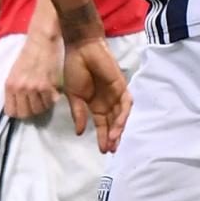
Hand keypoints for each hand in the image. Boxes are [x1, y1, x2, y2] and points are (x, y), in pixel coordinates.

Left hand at [4, 21, 63, 120]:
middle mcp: (20, 88)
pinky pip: (50, 102)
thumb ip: (16, 89)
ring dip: (43, 104)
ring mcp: (33, 88)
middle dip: (32, 110)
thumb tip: (21, 106)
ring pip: (39, 109)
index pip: (11, 112)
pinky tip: (52, 91)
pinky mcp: (47, 86)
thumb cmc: (28, 54)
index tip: (25, 106)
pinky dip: (52, 99)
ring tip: (45, 95)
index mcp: (10, 85)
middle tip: (37, 101)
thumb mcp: (15, 72)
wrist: (41, 40)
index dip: (19, 111)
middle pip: (26, 114)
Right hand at [59, 37, 130, 152]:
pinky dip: (122, 116)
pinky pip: (125, 104)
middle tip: (111, 150)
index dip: (102, 137)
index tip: (102, 151)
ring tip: (113, 142)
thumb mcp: (73, 95)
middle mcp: (107, 101)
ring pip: (120, 116)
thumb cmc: (75, 68)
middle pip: (113, 123)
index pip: (101, 124)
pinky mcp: (121, 86)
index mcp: (95, 104)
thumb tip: (80, 133)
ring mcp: (115, 94)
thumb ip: (78, 113)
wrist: (81, 49)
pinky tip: (117, 126)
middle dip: (113, 137)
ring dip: (118, 129)